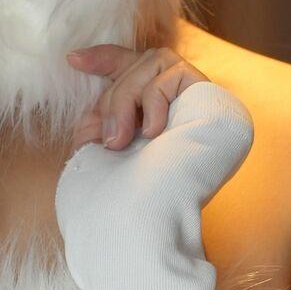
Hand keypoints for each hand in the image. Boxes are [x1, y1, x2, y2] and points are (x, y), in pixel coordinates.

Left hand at [55, 69, 254, 287]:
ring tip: (119, 142)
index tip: (72, 60)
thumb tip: (98, 107)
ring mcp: (202, 109)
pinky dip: (152, 100)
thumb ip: (99, 122)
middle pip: (142, 62)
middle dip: (114, 92)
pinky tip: (153, 135)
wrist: (138, 230)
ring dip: (126, 98)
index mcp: (155, 125)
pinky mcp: (218, 107)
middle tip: (106, 139)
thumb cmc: (111, 207)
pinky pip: (176, 73)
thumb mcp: (93, 156)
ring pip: (156, 62)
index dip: (105, 58)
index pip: (134, 71)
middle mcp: (181, 114)